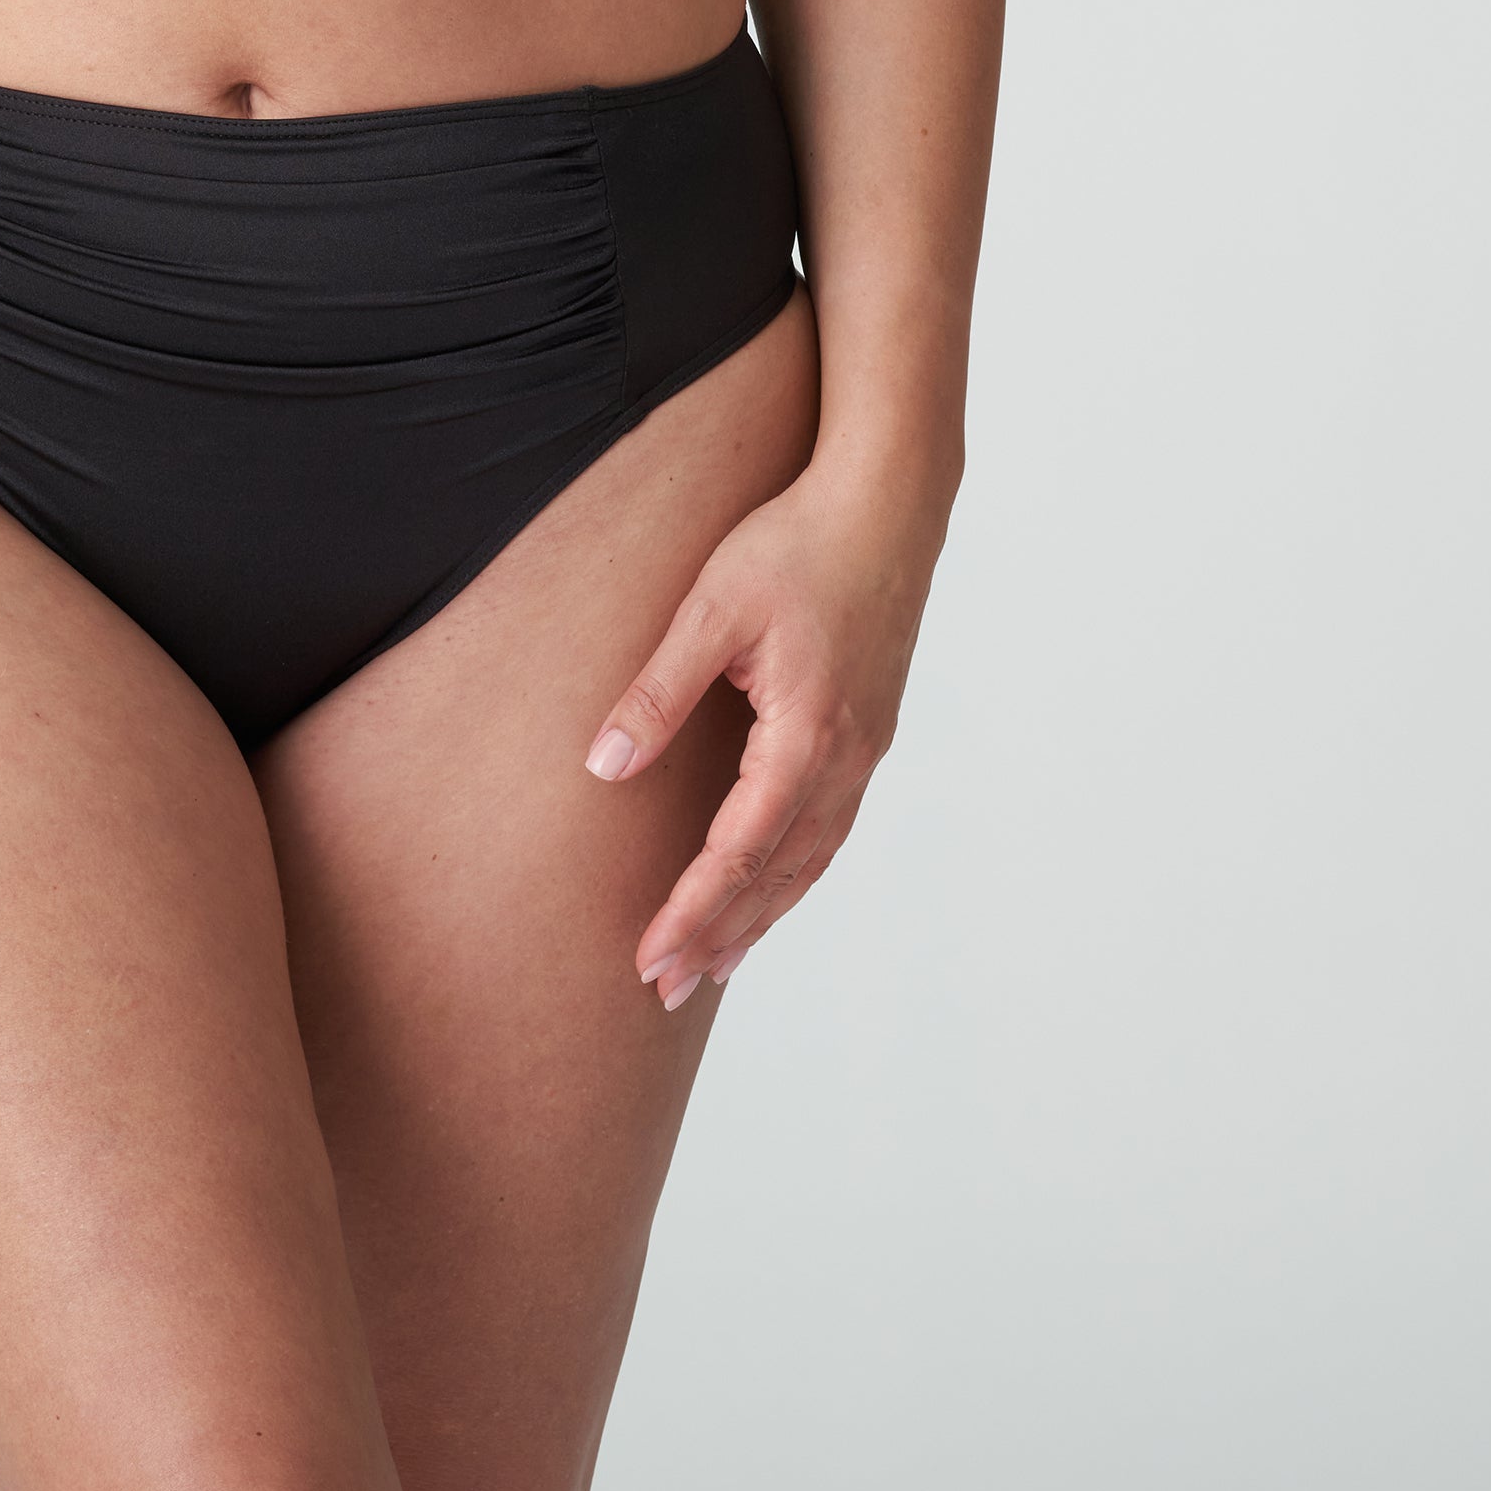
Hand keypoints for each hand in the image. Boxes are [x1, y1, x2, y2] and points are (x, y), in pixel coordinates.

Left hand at [583, 464, 940, 1006]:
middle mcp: (845, 759)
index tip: (647, 959)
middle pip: (778, 876)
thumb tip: (602, 768)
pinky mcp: (869, 734)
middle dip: (720, 936)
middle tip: (666, 989)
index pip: (738, 852)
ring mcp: (865, 751)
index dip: (690, 911)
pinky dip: (795, 876)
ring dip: (760, 917)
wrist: (888, 501)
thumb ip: (657, 692)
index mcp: (806, 736)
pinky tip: (770, 889)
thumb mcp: (711, 611)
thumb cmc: (795, 543)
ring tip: (712, 965)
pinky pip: (829, 830)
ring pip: (810, 861)